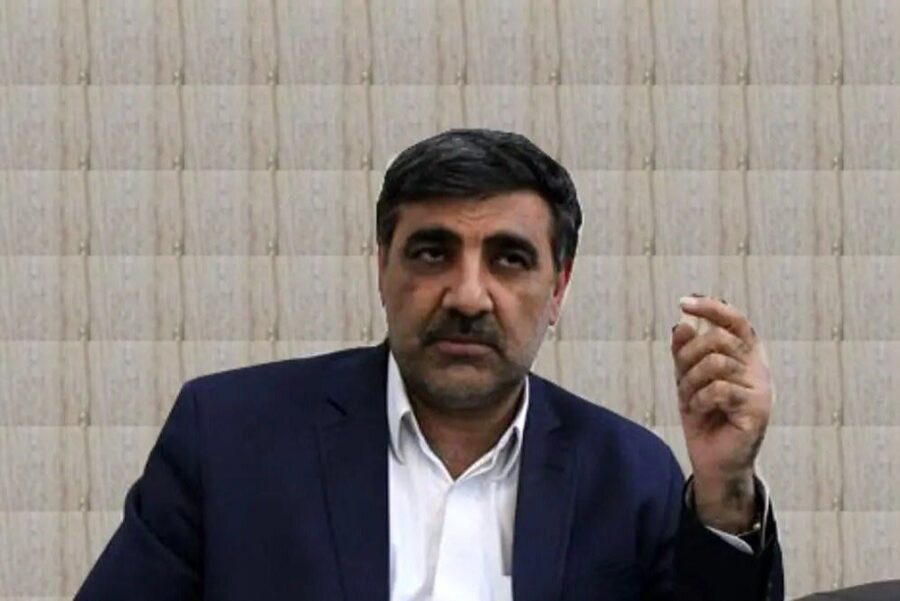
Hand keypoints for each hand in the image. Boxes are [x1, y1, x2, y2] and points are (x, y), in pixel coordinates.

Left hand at [670, 295, 773, 532]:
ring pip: (715, 363)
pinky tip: (698, 411)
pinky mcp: (757, 410)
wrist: (713, 459)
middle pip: (717, 340)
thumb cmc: (704, 417)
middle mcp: (757, 368)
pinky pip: (719, 389)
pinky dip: (699, 399)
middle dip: (688, 357)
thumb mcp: (687, 380)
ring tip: (691, 399)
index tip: (683, 302)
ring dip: (691, 382)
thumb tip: (682, 324)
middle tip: (681, 379)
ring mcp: (761, 389)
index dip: (711, 308)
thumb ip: (684, 353)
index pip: (735, 320)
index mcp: (745, 356)